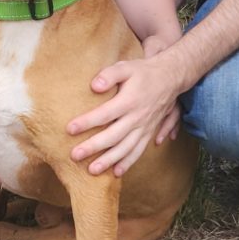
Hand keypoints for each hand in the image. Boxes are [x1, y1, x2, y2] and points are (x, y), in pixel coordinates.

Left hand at [66, 54, 181, 176]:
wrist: (169, 78)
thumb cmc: (142, 72)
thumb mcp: (126, 66)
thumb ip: (109, 75)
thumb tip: (94, 86)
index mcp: (129, 101)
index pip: (105, 114)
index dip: (87, 122)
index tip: (69, 129)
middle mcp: (137, 117)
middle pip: (113, 136)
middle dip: (93, 147)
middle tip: (74, 155)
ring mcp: (144, 127)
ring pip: (126, 148)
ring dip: (109, 160)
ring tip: (92, 171)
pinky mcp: (149, 133)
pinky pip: (138, 151)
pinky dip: (128, 163)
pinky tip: (116, 173)